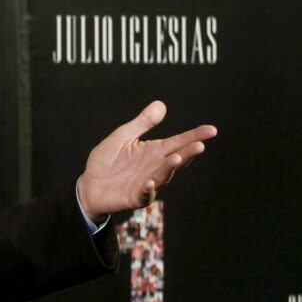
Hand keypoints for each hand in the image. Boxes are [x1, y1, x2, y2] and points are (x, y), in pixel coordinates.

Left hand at [77, 101, 216, 221]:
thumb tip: (161, 104)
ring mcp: (147, 183)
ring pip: (163, 176)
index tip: (211, 130)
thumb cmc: (108, 160)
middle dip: (188, 153)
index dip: (194, 136)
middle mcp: (155, 167)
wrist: (90, 184)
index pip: (178, 142)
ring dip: (170, 168)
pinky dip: (148, 190)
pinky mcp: (135, 197)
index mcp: (154, 152)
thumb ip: (142, 123)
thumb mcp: (123, 137)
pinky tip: (149, 182)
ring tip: (177, 158)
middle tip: (200, 145)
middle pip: (176, 160)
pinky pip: (144, 195)